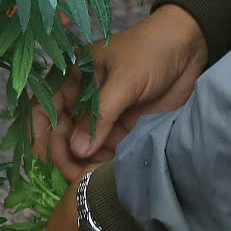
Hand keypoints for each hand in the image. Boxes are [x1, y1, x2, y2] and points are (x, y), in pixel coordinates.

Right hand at [30, 3, 209, 181]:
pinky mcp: (123, 130)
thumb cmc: (150, 52)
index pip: (46, 108)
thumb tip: (77, 151)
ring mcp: (104, 117)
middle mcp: (84, 100)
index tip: (45, 158)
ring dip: (80, 164)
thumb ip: (100, 115)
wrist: (189, 49)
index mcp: (74, 78)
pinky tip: (99, 176)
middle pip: (62, 133)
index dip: (41, 133)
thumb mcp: (124, 80)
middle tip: (70, 174)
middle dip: (62, 155)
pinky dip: (100, 165)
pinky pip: (105, 152)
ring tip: (84, 182)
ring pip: (82, 147)